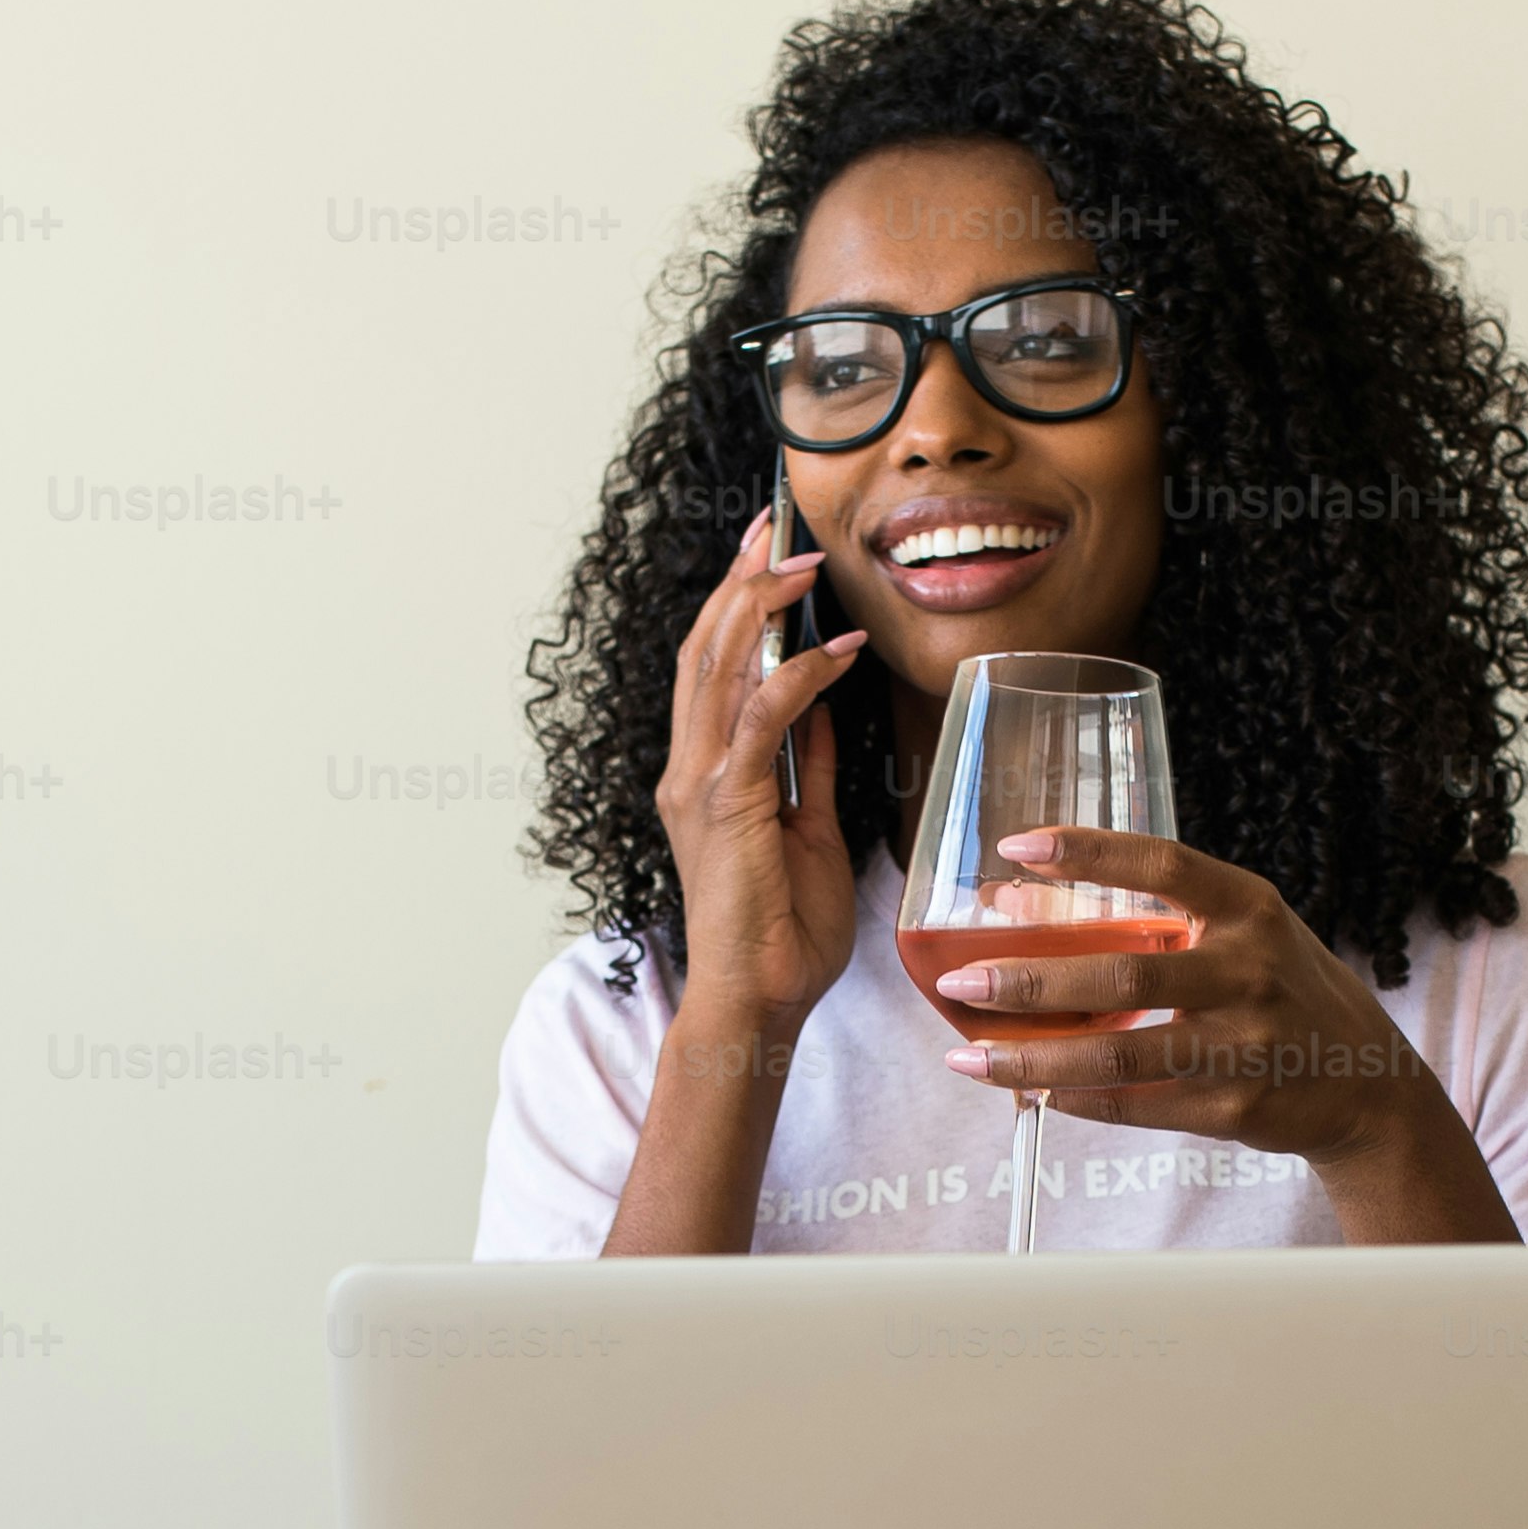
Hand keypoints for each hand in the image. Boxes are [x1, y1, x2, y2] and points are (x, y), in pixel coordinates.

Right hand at [648, 504, 867, 1039]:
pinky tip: (839, 649)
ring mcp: (699, 784)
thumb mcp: (808, 828)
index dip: (737, 602)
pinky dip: (800, 676)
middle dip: (742, 581)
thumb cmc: (784, 931)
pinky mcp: (725, 805)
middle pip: (707, 648)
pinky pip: (761, 720)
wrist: (759, 1001)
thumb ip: (809, 766)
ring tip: (807, 566)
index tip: (769, 551)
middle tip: (778, 528)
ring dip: (765, 608)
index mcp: (703, 773)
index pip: (713, 665)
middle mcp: (688, 769)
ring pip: (721, 668)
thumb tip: (824, 706)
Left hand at [922, 827, 1519, 1242]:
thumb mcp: (1244, 933)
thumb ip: (1155, 916)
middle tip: (961, 983)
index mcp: (1250, 909)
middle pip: (1121, 975)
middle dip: (1029, 981)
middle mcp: (1249, 972)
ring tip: (972, 1057)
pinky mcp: (1237, 1108)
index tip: (1016, 848)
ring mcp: (1245, 1046)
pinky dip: (1077, 1100)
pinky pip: (1137, 1106)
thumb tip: (1020, 907)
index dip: (1087, 851)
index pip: (1163, 863)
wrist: (1370, 1084)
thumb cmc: (1285, 992)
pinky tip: (1033, 1092)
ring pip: (1118, 1055)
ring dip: (1034, 1060)